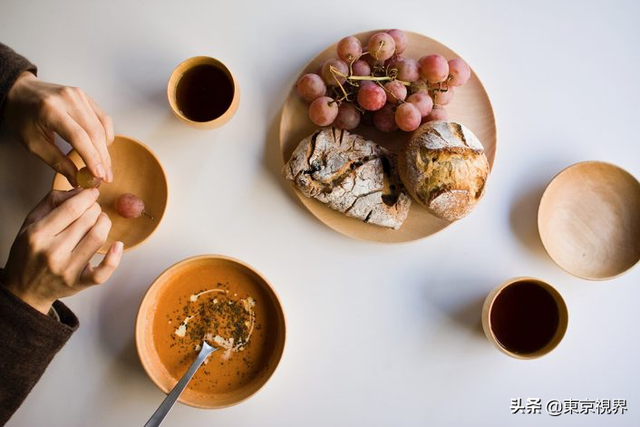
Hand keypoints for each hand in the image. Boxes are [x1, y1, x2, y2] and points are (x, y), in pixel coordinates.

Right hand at [1, 189, 122, 313]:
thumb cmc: (29, 253)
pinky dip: (115, 257)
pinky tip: (118, 244)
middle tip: (93, 208)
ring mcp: (67, 270)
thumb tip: (80, 191)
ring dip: (105, 223)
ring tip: (101, 220)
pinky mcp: (79, 283)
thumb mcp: (30, 223)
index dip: (87, 196)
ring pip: (98, 238)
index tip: (92, 193)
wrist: (24, 289)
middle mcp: (52, 252)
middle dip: (95, 208)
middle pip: (87, 220)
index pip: (72, 208)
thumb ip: (52, 202)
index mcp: (37, 235)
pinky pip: (103, 271)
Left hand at [3, 72, 113, 185]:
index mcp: (50, 110)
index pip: (79, 137)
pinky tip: (102, 147)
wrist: (19, 91)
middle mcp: (68, 99)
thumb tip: (77, 179)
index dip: (92, 158)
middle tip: (106, 176)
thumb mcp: (33, 143)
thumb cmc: (22, 116)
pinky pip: (103, 118)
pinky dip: (105, 135)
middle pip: (94, 132)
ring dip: (105, 149)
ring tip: (104, 165)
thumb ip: (57, 161)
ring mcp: (79, 96)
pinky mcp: (85, 97)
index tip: (99, 175)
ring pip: (102, 126)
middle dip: (103, 157)